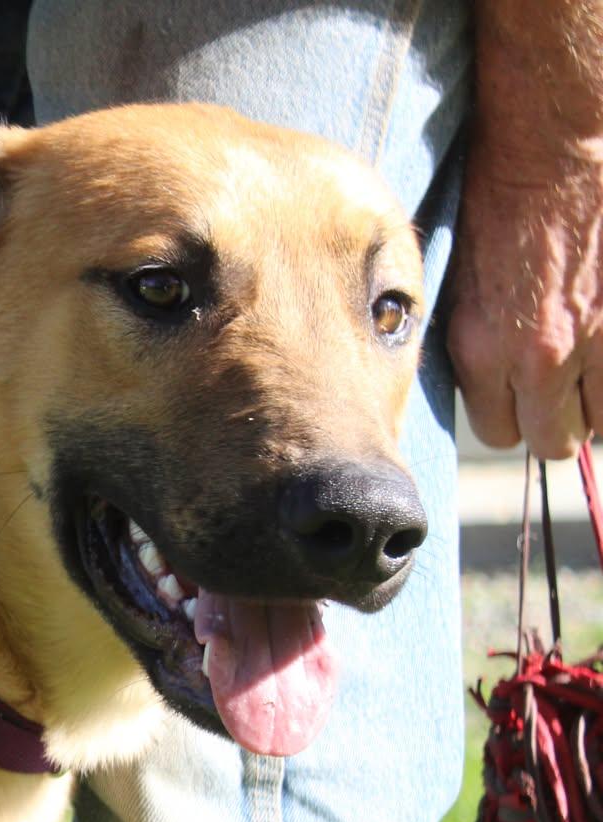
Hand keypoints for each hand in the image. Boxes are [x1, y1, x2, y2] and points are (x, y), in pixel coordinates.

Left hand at [447, 133, 602, 460]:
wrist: (556, 148)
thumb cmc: (501, 203)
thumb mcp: (464, 286)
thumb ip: (480, 344)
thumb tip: (496, 385)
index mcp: (482, 351)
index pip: (499, 433)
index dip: (512, 415)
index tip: (520, 395)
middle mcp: (540, 357)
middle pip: (554, 441)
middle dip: (557, 420)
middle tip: (562, 389)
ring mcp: (599, 340)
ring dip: (598, 398)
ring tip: (591, 363)